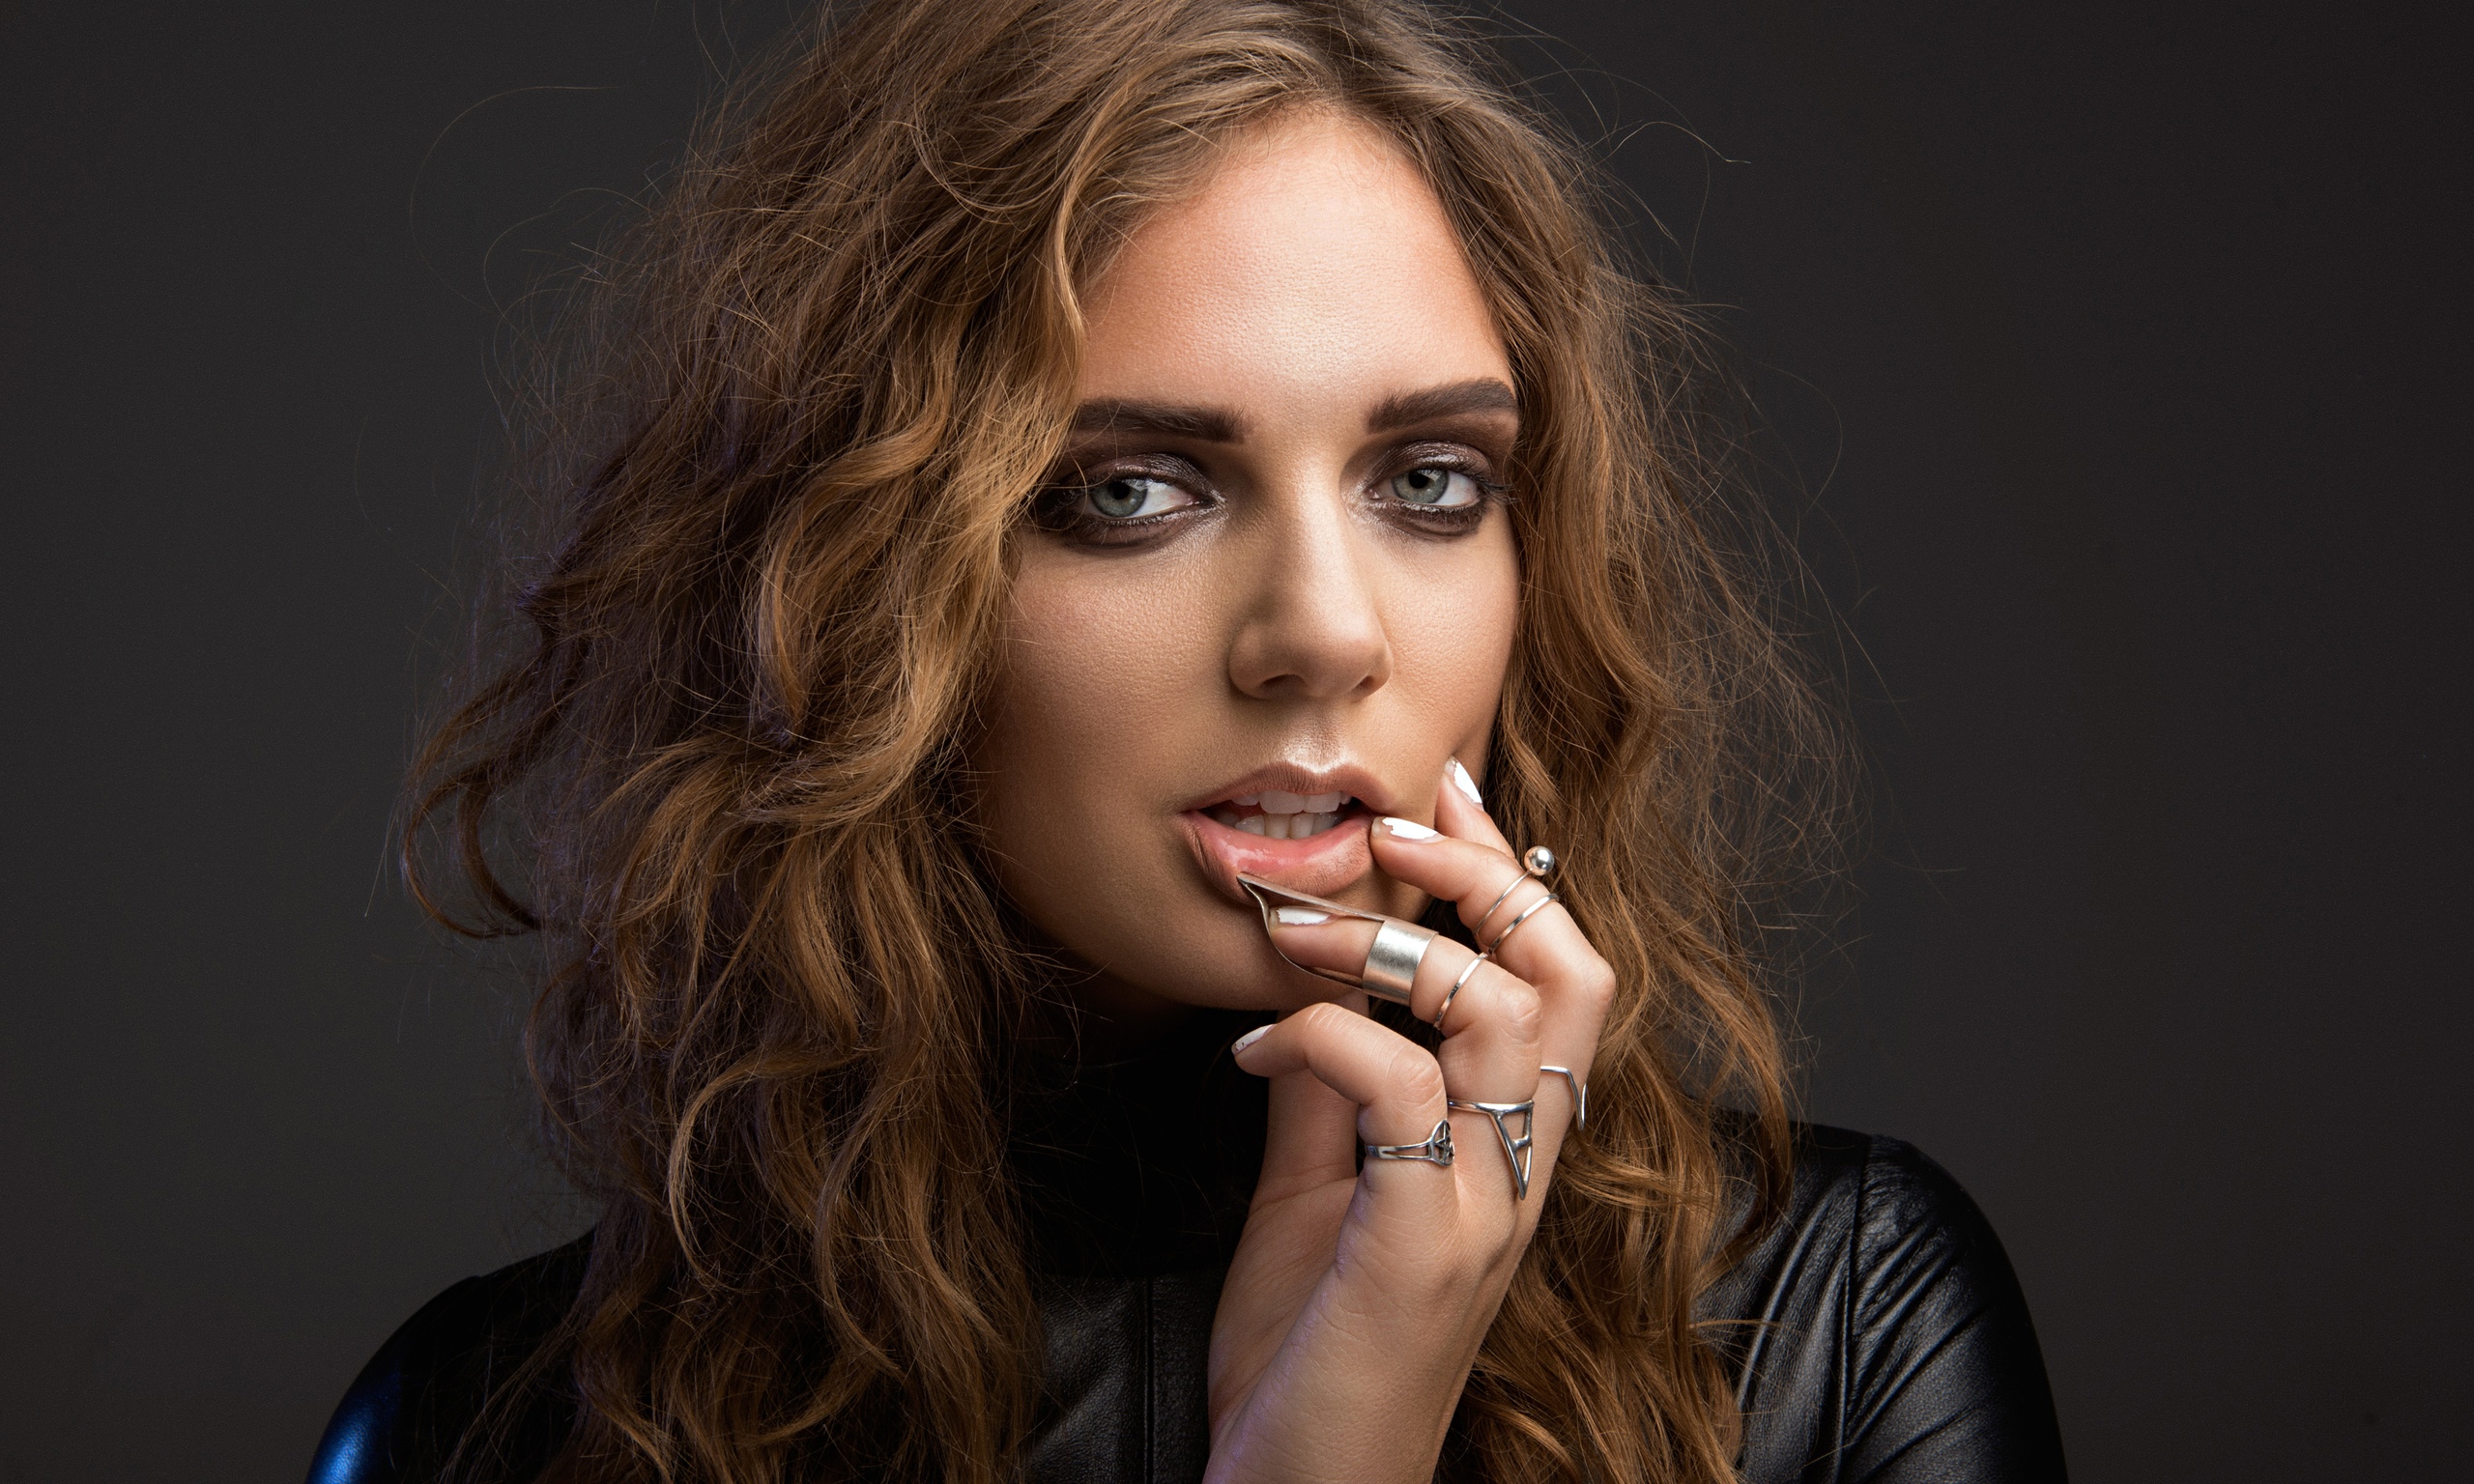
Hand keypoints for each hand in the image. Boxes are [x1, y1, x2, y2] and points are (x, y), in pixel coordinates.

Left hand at [1205, 766, 1614, 1483]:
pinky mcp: (1426, 1243)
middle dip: (1489, 876)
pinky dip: (1318, 1036)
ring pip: (1507, 1014)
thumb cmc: (1308, 1352)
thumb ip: (1330, 1090)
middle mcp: (1522, 1170)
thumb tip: (1310, 986)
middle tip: (1392, 826)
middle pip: (1572, 973)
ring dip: (1392, 944)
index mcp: (1509, 1148)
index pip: (1558, 978)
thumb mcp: (1315, 1191)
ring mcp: (1484, 1206)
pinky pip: (1399, 1090)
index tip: (1445, 787)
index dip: (1511, 872)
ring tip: (1293, 927)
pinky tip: (1248, 1044)